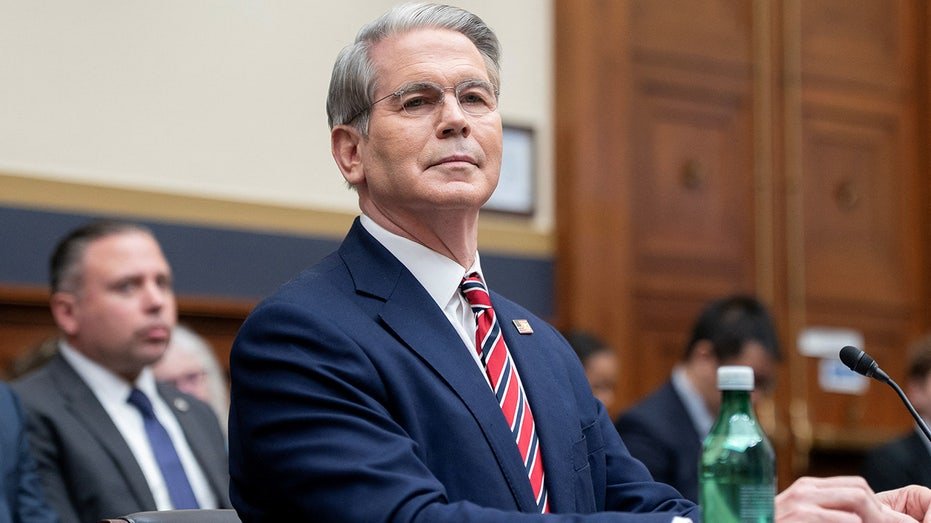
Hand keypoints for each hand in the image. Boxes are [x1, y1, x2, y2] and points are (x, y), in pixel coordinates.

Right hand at [776, 476, 926, 521]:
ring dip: (872, 519)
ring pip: (855, 498)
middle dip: (878, 512)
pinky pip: (840, 518)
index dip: (875, 505)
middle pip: (860, 489)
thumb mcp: (802, 518)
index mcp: (808, 487)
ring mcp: (801, 500)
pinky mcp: (799, 515)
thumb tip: (859, 520)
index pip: (857, 485)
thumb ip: (825, 514)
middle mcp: (805, 488)